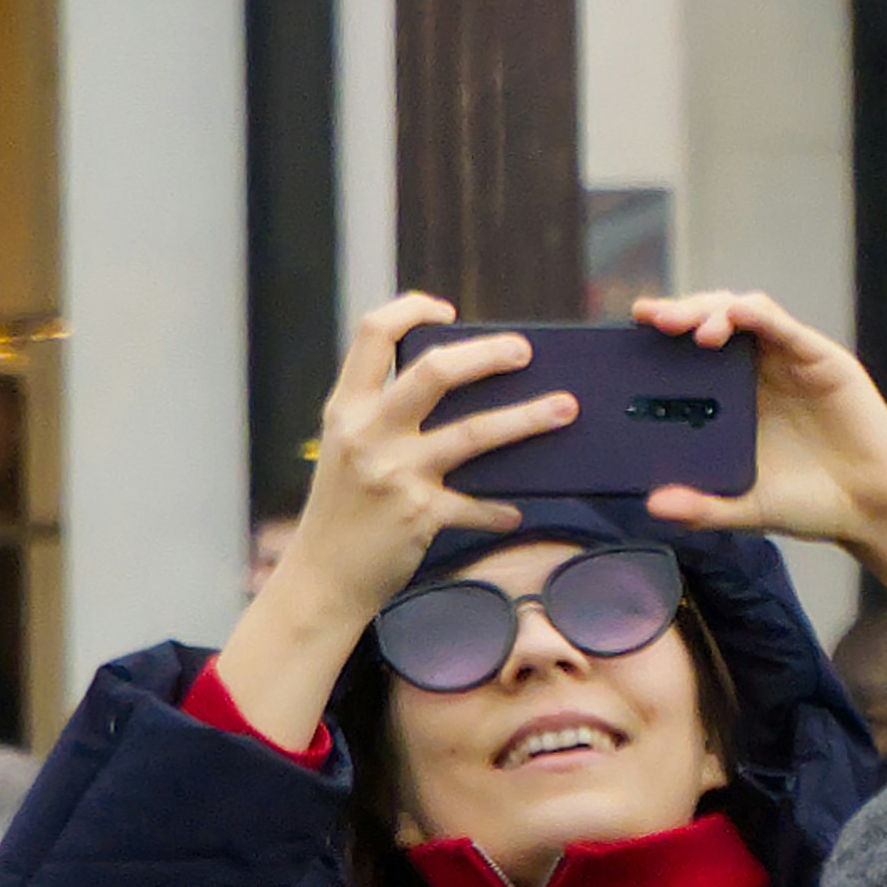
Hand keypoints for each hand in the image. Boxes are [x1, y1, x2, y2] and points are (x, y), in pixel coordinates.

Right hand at [206, 293, 579, 745]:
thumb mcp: (347, 448)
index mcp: (346, 408)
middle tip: (525, 351)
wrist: (321, 578)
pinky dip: (500, 508)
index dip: (409, 310)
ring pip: (474, 433)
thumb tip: (460, 386)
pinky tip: (515, 511)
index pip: (370, 335)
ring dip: (527, 419)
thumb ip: (385, 416)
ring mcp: (394, 473)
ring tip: (565, 409)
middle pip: (433, 372)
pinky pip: (478, 505)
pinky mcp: (420, 514)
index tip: (446, 308)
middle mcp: (366, 433)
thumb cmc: (344, 508)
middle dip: (486, 355)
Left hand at [625, 289, 886, 651]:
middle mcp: (760, 371)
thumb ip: (702, 508)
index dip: (660, 334)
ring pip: (746, 311)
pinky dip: (760, 316)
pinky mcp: (823, 360)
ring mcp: (792, 362)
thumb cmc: (811, 505)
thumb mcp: (746, 508)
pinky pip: (786, 327)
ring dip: (714, 310)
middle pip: (712, 318)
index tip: (628, 330)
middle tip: (652, 322)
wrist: (872, 511)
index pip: (689, 347)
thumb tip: (653, 505)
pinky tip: (739, 315)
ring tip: (694, 330)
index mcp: (735, 396)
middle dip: (681, 312)